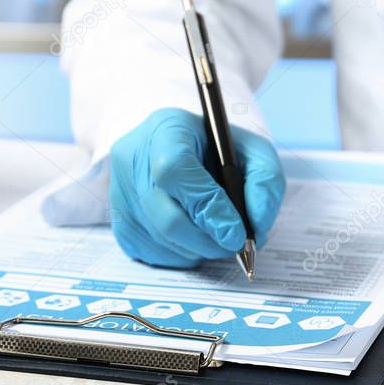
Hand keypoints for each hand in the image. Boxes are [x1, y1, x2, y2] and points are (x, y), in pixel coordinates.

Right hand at [109, 108, 284, 267]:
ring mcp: (119, 192)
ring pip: (162, 241)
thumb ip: (265, 181)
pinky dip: (183, 255)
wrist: (179, 150)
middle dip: (209, 240)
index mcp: (165, 129)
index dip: (209, 207)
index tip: (237, 233)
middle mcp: (132, 159)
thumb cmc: (217, 151)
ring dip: (200, 250)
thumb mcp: (251, 150)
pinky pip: (152, 253)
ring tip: (219, 237)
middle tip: (236, 245)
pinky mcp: (118, 223)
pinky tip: (196, 238)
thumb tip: (257, 224)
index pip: (175, 170)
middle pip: (166, 216)